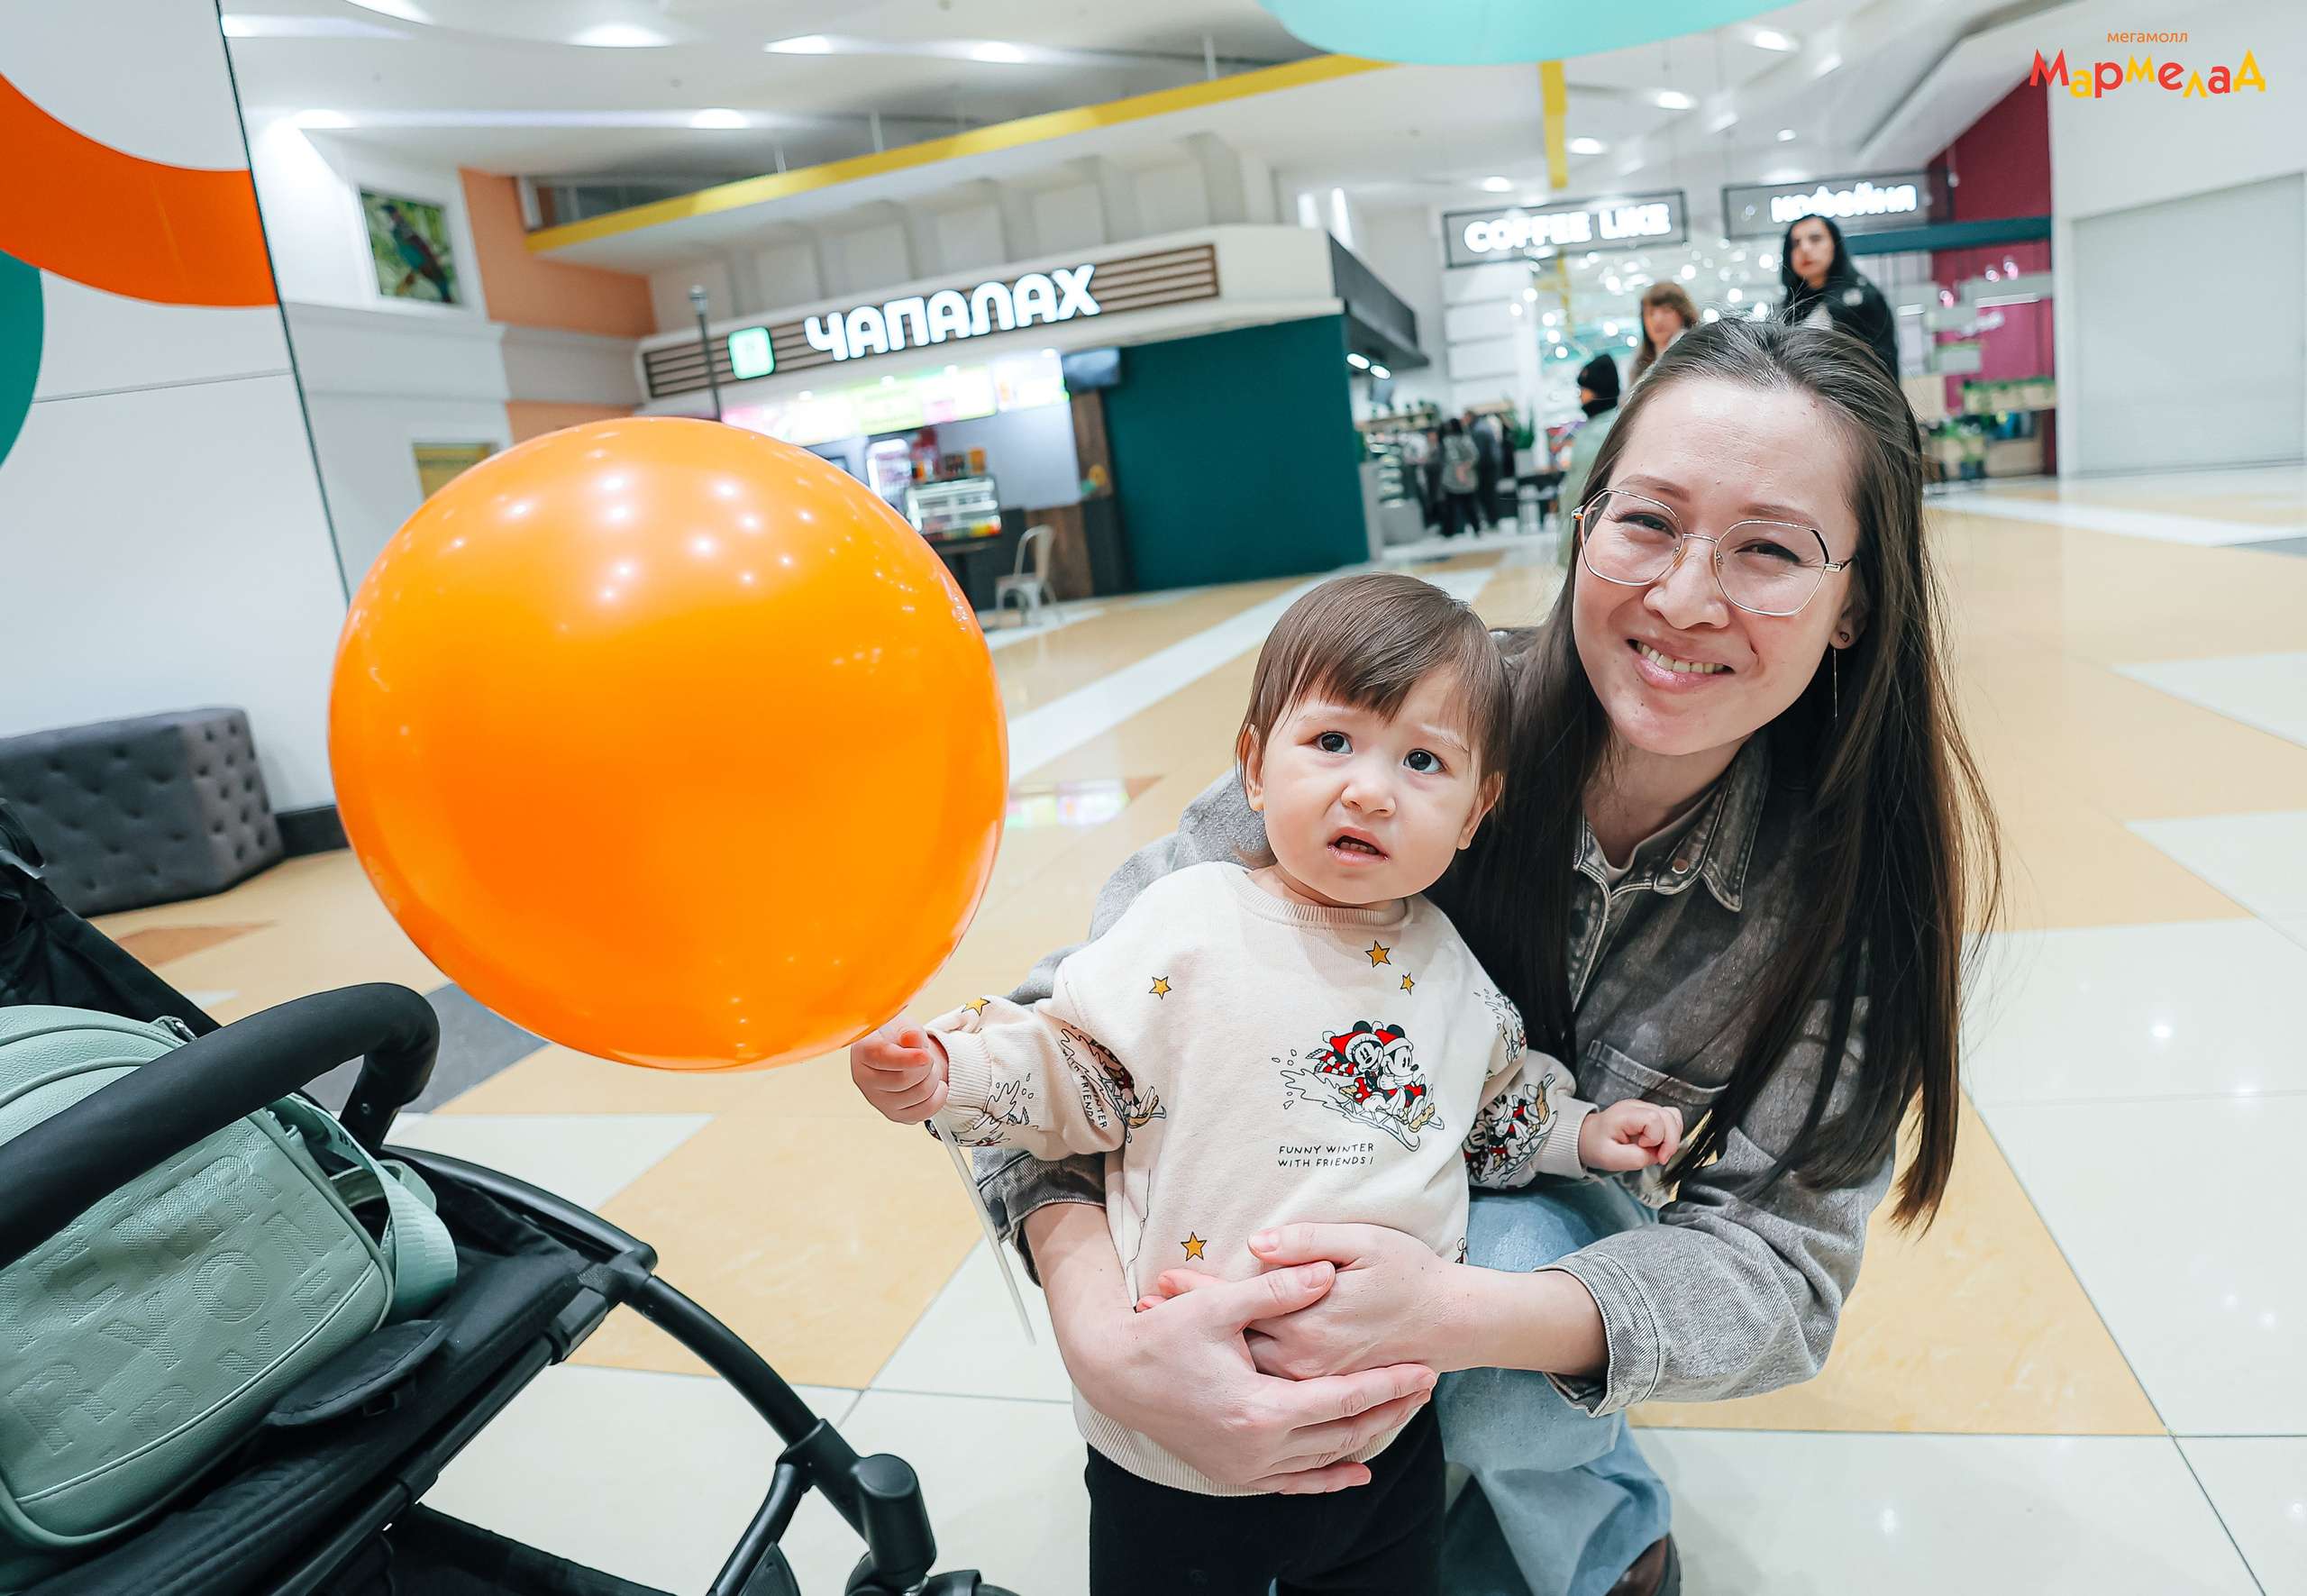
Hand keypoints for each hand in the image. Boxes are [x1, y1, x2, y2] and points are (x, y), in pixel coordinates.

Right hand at [849, 1021, 949, 1122]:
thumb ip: (909, 1031)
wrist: (901, 1053)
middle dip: (926, 1066)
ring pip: (917, 1096)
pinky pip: (924, 1112)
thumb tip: (913, 1038)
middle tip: (928, 1056)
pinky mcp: (893, 1114)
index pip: (881, 1058)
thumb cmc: (899, 1037)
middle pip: (902, 1081)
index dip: (906, 1059)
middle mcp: (864, 1079)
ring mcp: (877, 1100)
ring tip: (928, 1068)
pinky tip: (935, 1085)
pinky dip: (938, 1097)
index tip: (926, 1055)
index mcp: (863, 1051)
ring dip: (933, 1079)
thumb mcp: (904, 1026)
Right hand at [1028, 1206, 1436, 1492]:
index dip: (1388, 1384)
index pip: (1344, 1399)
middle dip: (1389, 1412)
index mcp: (1260, 1408)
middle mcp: (1258, 1448)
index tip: (1423, 1371)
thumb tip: (1327, 1272)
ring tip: (1401, 1417)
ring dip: (1365, 1440)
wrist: (1112, 1376)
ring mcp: (1245, 1467)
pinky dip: (1327, 1478)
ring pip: (1324, 1461)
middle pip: (1343, 1436)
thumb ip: (1277, 1290)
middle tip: (1424, 1390)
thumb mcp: (1217, 1305)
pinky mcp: (1233, 1474)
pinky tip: (1354, 1471)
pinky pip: (1293, 1483)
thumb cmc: (1161, 1336)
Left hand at [1145, 1223, 1464, 1380]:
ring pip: (1247, 1369)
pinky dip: (1238, 1374)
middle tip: (1144, 1308)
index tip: (1160, 1280)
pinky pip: (1271, 1388)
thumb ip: (1309, 1244)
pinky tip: (1215, 1364)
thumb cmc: (1408, 1274)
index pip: (1240, 1305)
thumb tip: (1257, 1245)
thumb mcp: (1364, 1243)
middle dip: (1189, 1324)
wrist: (1451, 1322)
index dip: (1199, 1291)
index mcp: (1309, 1323)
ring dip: (1206, 1351)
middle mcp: (1306, 1361)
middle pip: (1233, 1342)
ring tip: (1163, 1332)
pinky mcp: (1324, 1391)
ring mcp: (1314, 1382)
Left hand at [1576, 1099, 1682, 1171]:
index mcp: (1625, 1114)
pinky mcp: (1650, 1113)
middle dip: (1670, 1141)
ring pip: (1673, 1116)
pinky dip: (1671, 1133)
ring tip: (1659, 1151)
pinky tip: (1661, 1144)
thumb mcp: (1610, 1158)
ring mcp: (1645, 1108)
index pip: (1653, 1119)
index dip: (1655, 1138)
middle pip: (1668, 1116)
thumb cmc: (1597, 1145)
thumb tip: (1655, 1155)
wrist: (1589, 1137)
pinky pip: (1671, 1118)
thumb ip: (1636, 1158)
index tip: (1644, 1149)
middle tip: (1659, 1157)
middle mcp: (1637, 1106)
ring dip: (1672, 1137)